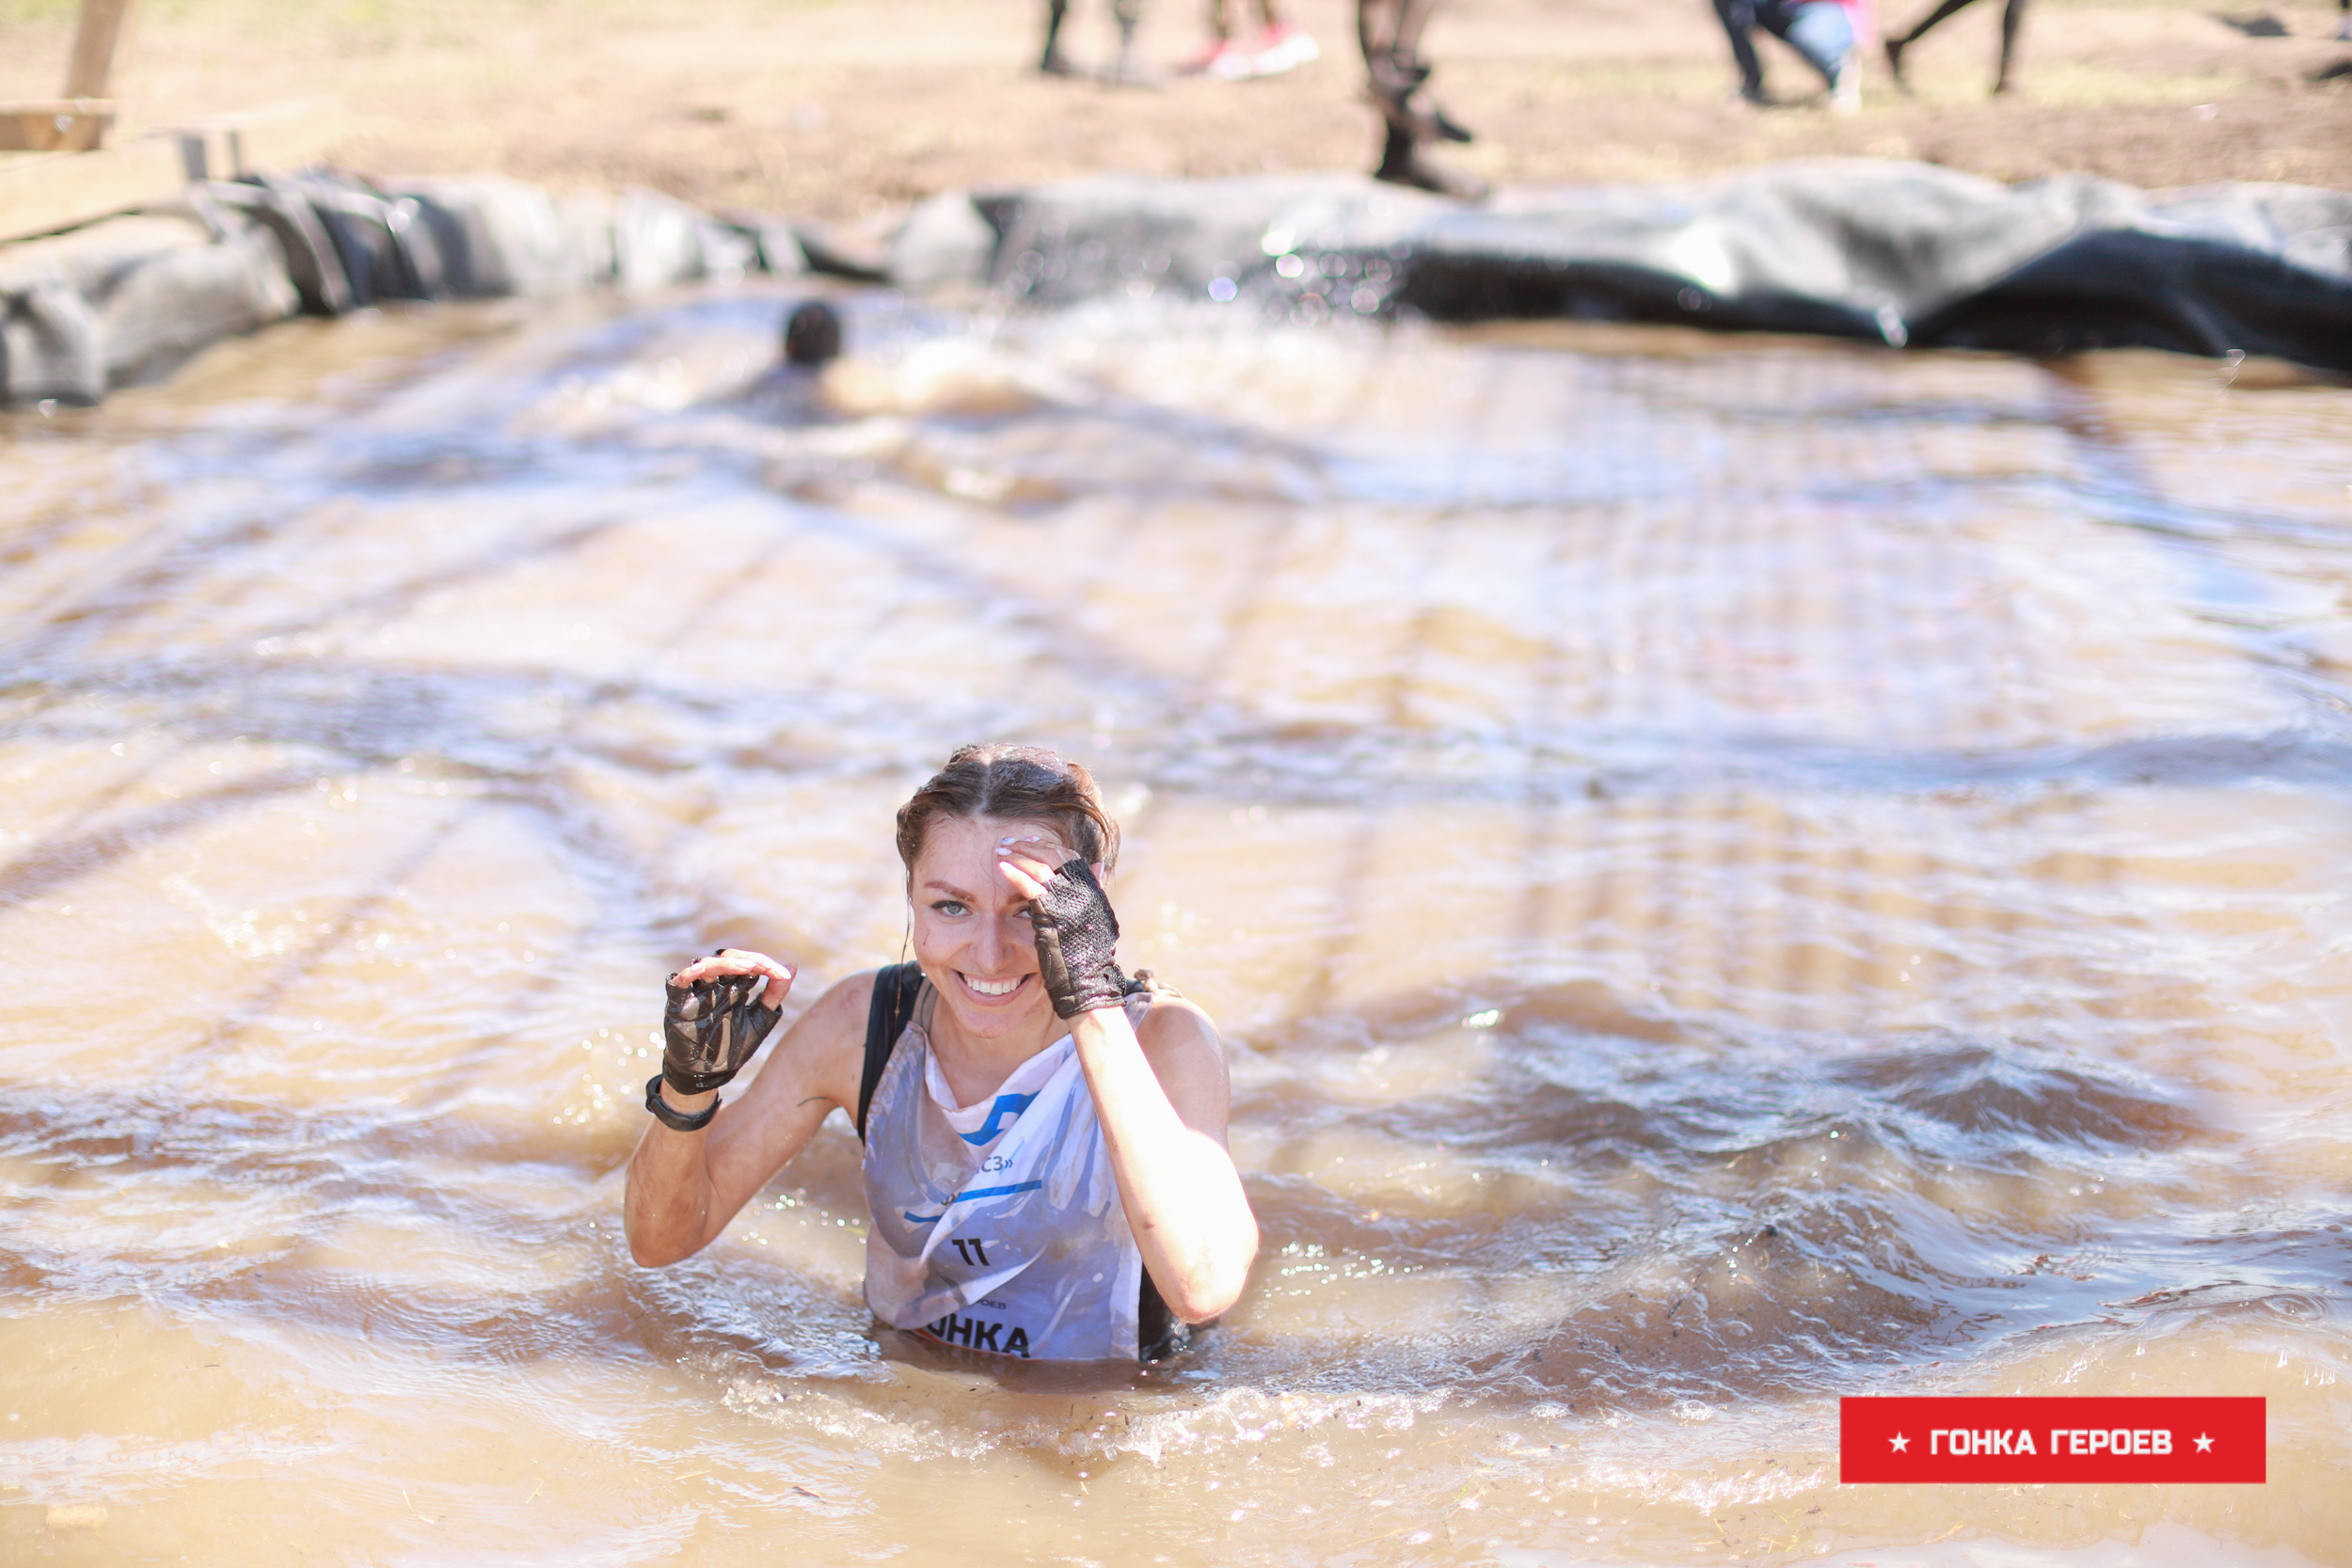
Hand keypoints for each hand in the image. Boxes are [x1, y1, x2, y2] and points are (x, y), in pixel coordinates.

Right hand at [660, 949, 792, 1094]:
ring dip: (726, 963)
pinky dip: (688, 974)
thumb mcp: (758, 1021)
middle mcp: (716, 986)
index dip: (766, 965)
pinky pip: (678, 982)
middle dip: (746, 959)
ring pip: (706, 965)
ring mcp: (697, 993)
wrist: (710, 1075)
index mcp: (735, 987)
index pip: (749, 964)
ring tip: (746, 967)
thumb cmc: (732, 1047)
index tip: (783, 974)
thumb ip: (773, 996)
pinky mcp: (679, 1004)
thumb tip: (792, 967)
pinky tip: (699, 969)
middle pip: (728, 958)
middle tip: (763, 966)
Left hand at [997, 837, 1127, 1017]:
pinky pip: (1031, 888)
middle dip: (1027, 845)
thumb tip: (1098, 865)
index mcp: (1092, 889)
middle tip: (1007, 842)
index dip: (1048, 845)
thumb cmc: (1089, 954)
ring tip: (1000, 850)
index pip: (1069, 856)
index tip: (1030, 840)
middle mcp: (1082, 891)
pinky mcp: (1052, 915)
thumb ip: (1094, 889)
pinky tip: (1001, 868)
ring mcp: (1068, 901)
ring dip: (1018, 855)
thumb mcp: (1096, 916)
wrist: (1088, 982)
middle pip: (1053, 855)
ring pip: (1041, 866)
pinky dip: (1015, 874)